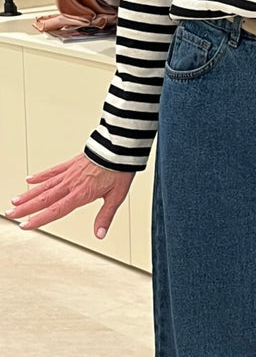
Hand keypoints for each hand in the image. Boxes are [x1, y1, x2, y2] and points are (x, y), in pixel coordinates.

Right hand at [4, 153, 134, 239]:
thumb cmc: (119, 170)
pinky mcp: (71, 163)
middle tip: (10, 214)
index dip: (39, 219)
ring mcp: (70, 172)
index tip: (25, 225)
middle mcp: (71, 183)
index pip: (56, 210)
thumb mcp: (116, 196)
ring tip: (14, 201)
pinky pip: (53, 170)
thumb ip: (106, 215)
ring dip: (28, 194)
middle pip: (44, 198)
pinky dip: (40, 176)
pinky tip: (30, 179)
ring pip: (45, 185)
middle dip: (25, 208)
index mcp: (81, 193)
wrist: (119, 147)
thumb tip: (100, 234)